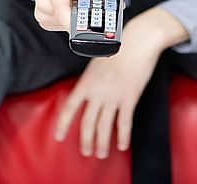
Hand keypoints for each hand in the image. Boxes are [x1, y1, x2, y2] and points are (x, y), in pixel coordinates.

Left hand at [53, 29, 162, 158]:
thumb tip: (88, 94)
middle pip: (87, 122)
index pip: (70, 107)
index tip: (58, 136)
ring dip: (102, 143)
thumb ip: (91, 81)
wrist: (138, 42)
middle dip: (86, 140)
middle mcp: (98, 92)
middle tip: (86, 152)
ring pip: (105, 126)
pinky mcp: (130, 98)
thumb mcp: (96, 63)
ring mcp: (114, 96)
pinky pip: (124, 122)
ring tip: (102, 154)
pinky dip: (123, 136)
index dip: (63, 124)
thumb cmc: (118, 50)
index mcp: (87, 82)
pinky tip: (122, 145)